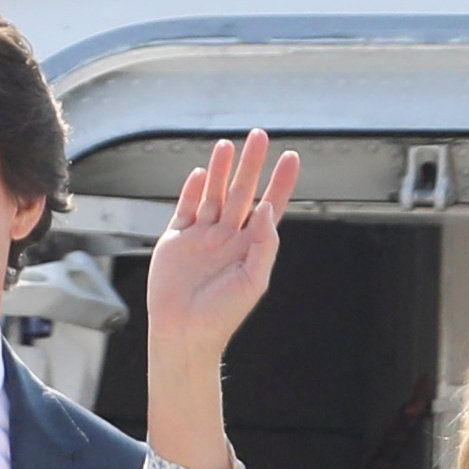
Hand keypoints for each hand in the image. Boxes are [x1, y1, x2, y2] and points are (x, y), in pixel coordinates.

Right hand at [149, 129, 300, 364]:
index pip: (270, 207)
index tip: (292, 157)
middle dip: (252, 164)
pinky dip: (192, 189)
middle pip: (243, 192)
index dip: (281, 183)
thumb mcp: (253, 281)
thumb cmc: (221, 315)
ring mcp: (201, 237)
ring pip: (214, 194)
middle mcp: (227, 238)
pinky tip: (202, 173)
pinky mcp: (176, 240)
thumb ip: (264, 244)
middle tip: (259, 135)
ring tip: (229, 144)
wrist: (183, 333)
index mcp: (249, 247)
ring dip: (223, 170)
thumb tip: (266, 209)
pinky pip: (186, 207)